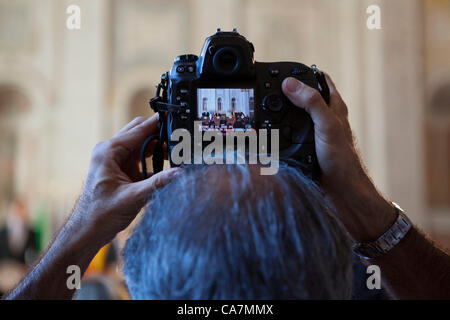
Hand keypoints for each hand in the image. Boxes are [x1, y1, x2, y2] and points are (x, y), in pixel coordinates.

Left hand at [72, 115, 180, 244]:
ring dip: (158, 148)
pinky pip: (141, 158)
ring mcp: (115, 160)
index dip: (158, 124)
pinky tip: (166, 167)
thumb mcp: (133, 197)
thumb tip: (179, 172)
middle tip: (178, 140)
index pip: (138, 130)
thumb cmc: (101, 214)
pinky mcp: (121, 170)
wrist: (88, 230)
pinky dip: (154, 160)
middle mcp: (110, 151)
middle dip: (159, 135)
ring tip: (176, 155)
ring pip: (142, 144)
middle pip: (140, 132)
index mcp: (108, 152)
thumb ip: (158, 183)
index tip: (174, 119)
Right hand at [282, 75, 395, 241]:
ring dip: (280, 113)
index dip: (303, 72)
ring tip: (264, 108)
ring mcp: (314, 133)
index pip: (319, 80)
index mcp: (334, 107)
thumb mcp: (327, 125)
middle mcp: (324, 118)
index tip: (284, 70)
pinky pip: (289, 135)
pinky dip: (278, 132)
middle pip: (303, 97)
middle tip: (267, 88)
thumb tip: (290, 84)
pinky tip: (270, 133)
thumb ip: (311, 103)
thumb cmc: (342, 159)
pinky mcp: (305, 148)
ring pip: (294, 116)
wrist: (341, 191)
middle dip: (286, 92)